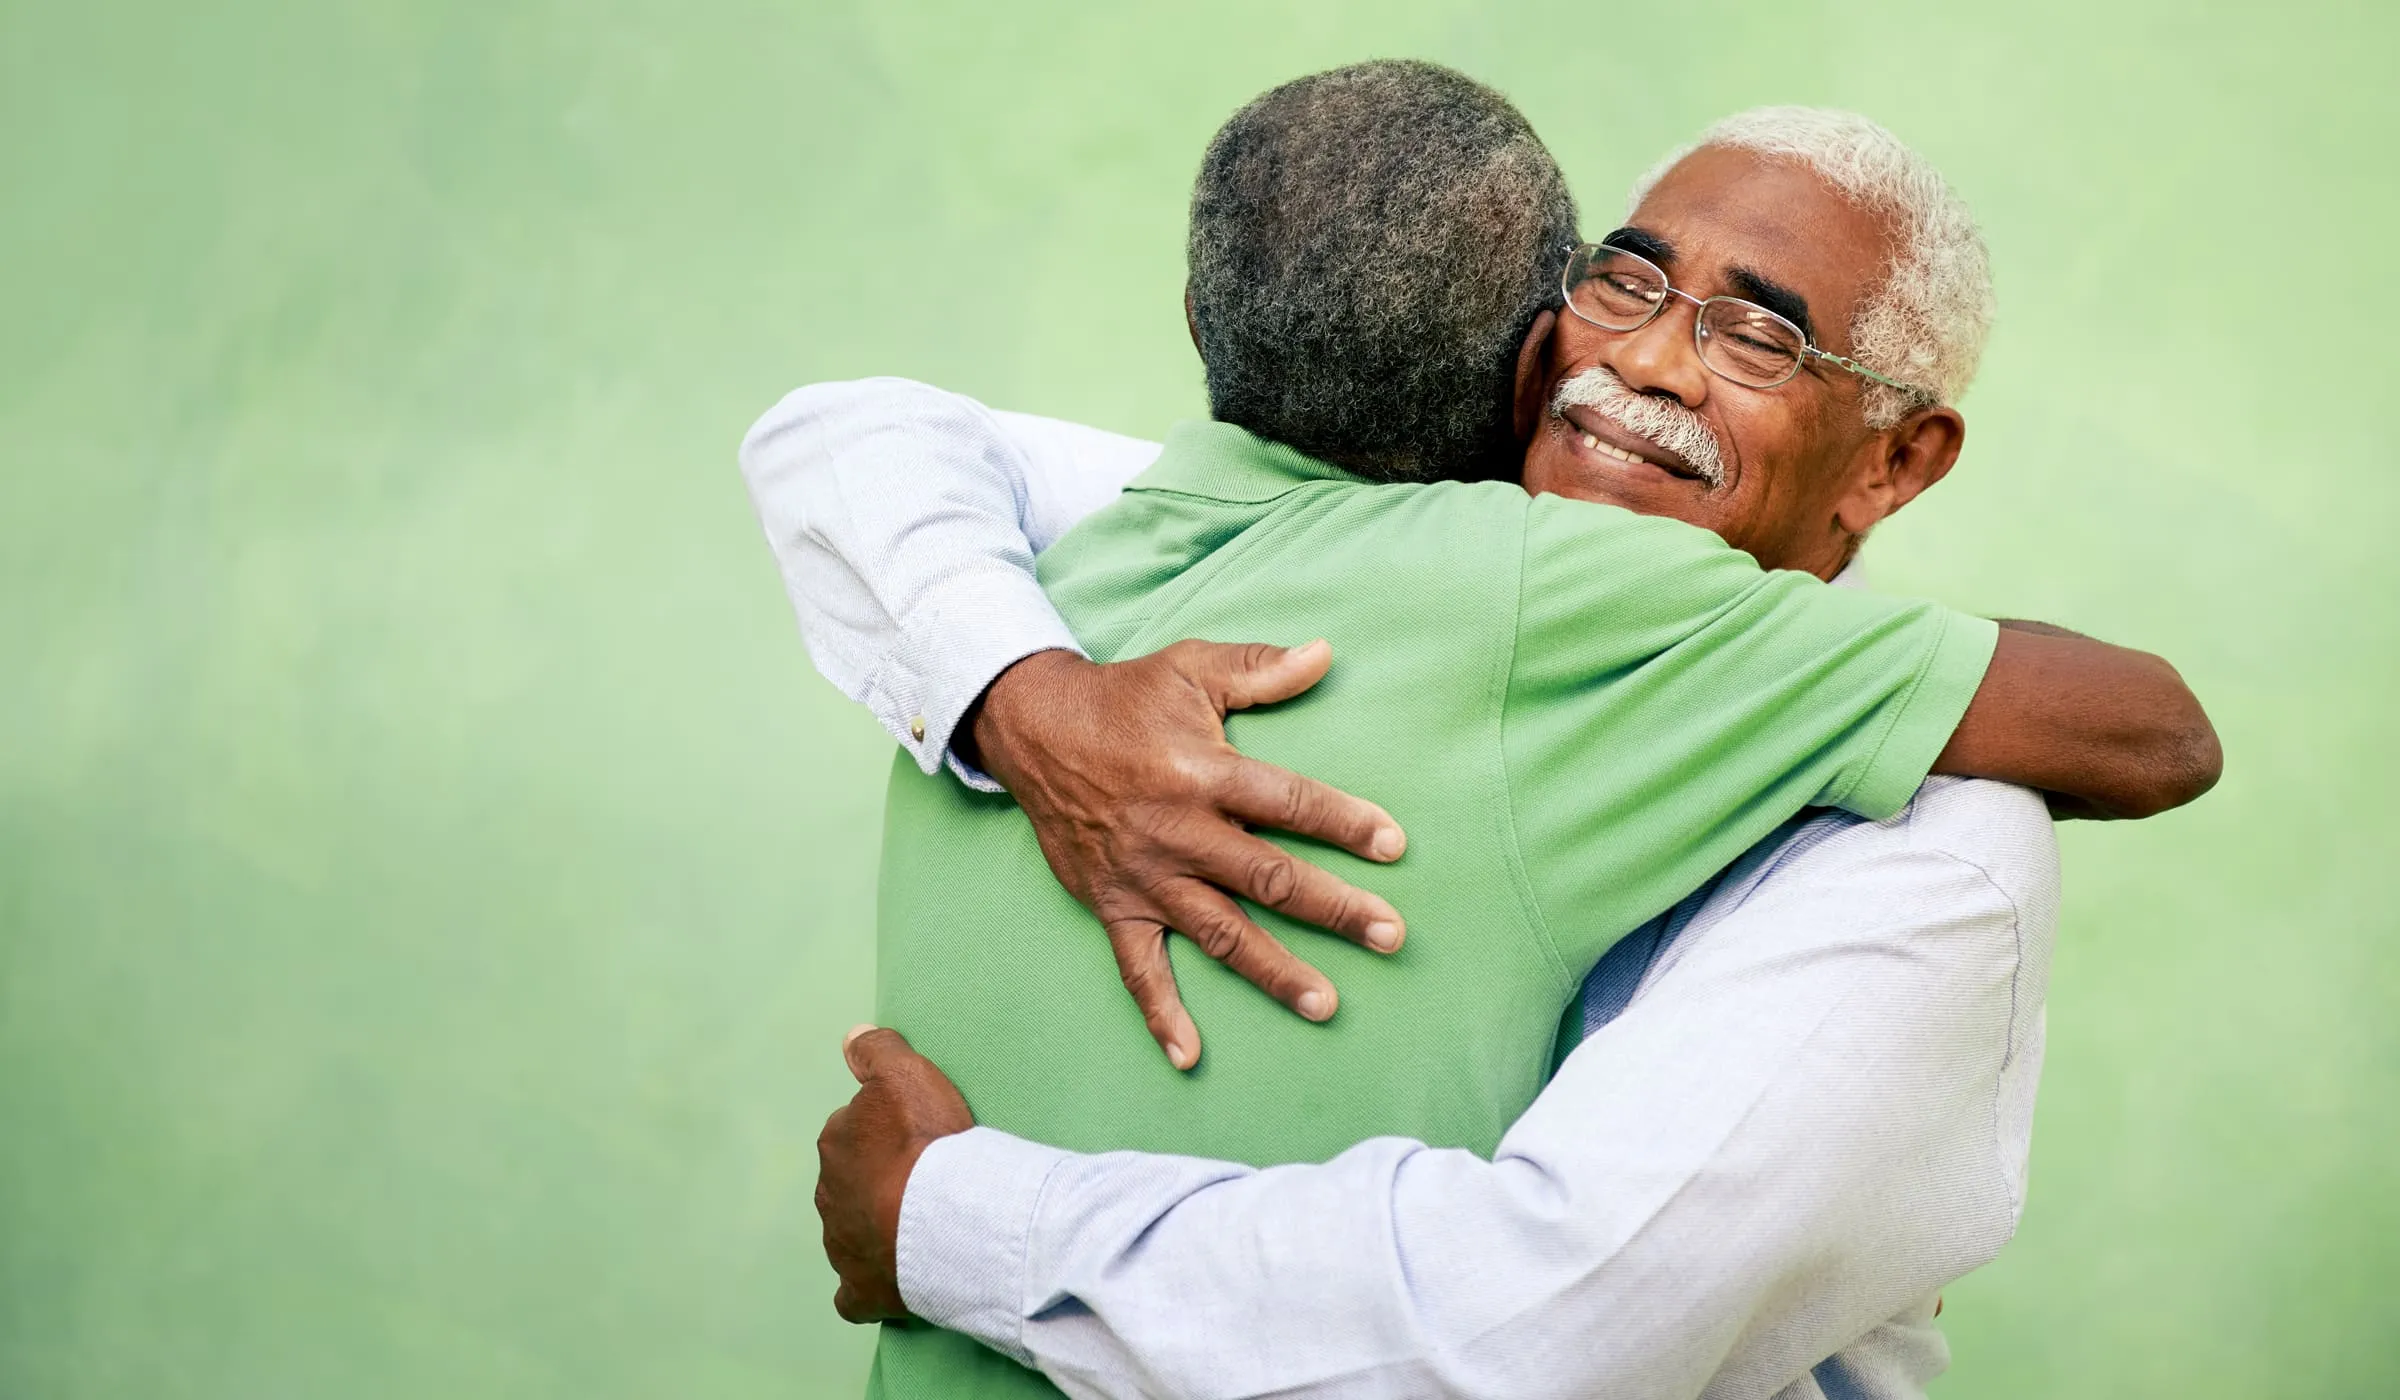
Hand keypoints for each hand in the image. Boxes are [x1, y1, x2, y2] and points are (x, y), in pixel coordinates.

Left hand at [814, 1025, 974, 1324]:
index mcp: (836, 1143)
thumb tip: (851, 1037)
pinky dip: (866, 1286)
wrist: (945, 1220)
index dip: (885, 1133)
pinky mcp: (860, 1290)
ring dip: (876, 1228)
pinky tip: (886, 1281)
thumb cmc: (928, 1144)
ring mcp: (841, 1246)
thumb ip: (877, 1050)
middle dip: (876, 1181)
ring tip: (920, 1226)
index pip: (853, 1130)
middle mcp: (829, 1194)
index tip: (916, 1138)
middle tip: (923, 1181)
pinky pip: (853, 1293)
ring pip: (852, 1232)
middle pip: (850, 1181)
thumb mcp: (906, 1074)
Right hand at [958, 641, 1407, 1070]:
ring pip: (1219, 932)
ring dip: (1273, 971)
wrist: (1033, 729)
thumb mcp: (1189, 668)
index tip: (1393, 845)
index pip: (1287, 801)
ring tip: (1325, 1002)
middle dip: (1333, 908)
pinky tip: (1190, 1056)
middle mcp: (1177, 831)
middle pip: (1267, 877)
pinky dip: (1161, 1015)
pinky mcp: (1113, 905)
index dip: (1343, 822)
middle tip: (1390, 935)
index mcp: (1202, 771)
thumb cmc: (1123, 698)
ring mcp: (1145, 876)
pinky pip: (1138, 969)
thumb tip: (1324, 654)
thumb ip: (1259, 668)